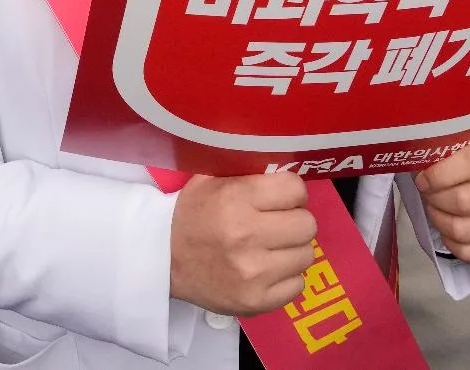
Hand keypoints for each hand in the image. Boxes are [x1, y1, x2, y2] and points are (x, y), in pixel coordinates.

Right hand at [168, 172, 318, 317]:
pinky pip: (297, 285)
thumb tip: (287, 168)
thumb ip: (248, 171)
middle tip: (277, 224)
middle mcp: (246, 235)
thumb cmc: (192, 214)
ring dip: (291, 250)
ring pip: (306, 255)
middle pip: (307, 224)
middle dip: (294, 221)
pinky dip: (286, 277)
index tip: (280, 199)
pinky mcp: (256, 301)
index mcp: (235, 198)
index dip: (291, 192)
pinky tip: (266, 270)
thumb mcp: (210, 180)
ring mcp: (253, 273)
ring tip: (270, 248)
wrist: (162, 259)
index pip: (295, 189)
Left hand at [413, 138, 469, 264]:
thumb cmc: (460, 165)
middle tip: (428, 195)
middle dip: (435, 199)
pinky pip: (469, 252)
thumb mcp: (453, 148)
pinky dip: (451, 243)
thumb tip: (419, 160)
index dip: (439, 174)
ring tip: (437, 210)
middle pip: (463, 201)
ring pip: (462, 230)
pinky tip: (449, 230)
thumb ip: (440, 150)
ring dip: (440, 221)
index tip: (423, 179)